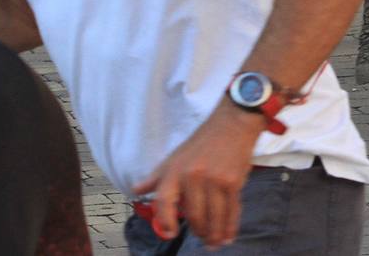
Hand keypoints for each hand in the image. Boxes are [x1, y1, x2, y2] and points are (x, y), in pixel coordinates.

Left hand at [131, 105, 264, 247]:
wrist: (232, 125)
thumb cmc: (202, 142)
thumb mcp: (175, 156)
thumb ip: (156, 177)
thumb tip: (135, 190)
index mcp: (174, 170)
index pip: (163, 201)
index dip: (165, 221)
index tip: (171, 233)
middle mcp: (192, 177)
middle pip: (193, 215)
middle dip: (198, 232)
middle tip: (203, 240)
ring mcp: (214, 180)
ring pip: (213, 217)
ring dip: (214, 235)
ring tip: (214, 243)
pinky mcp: (233, 183)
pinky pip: (231, 211)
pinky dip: (230, 227)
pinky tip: (228, 236)